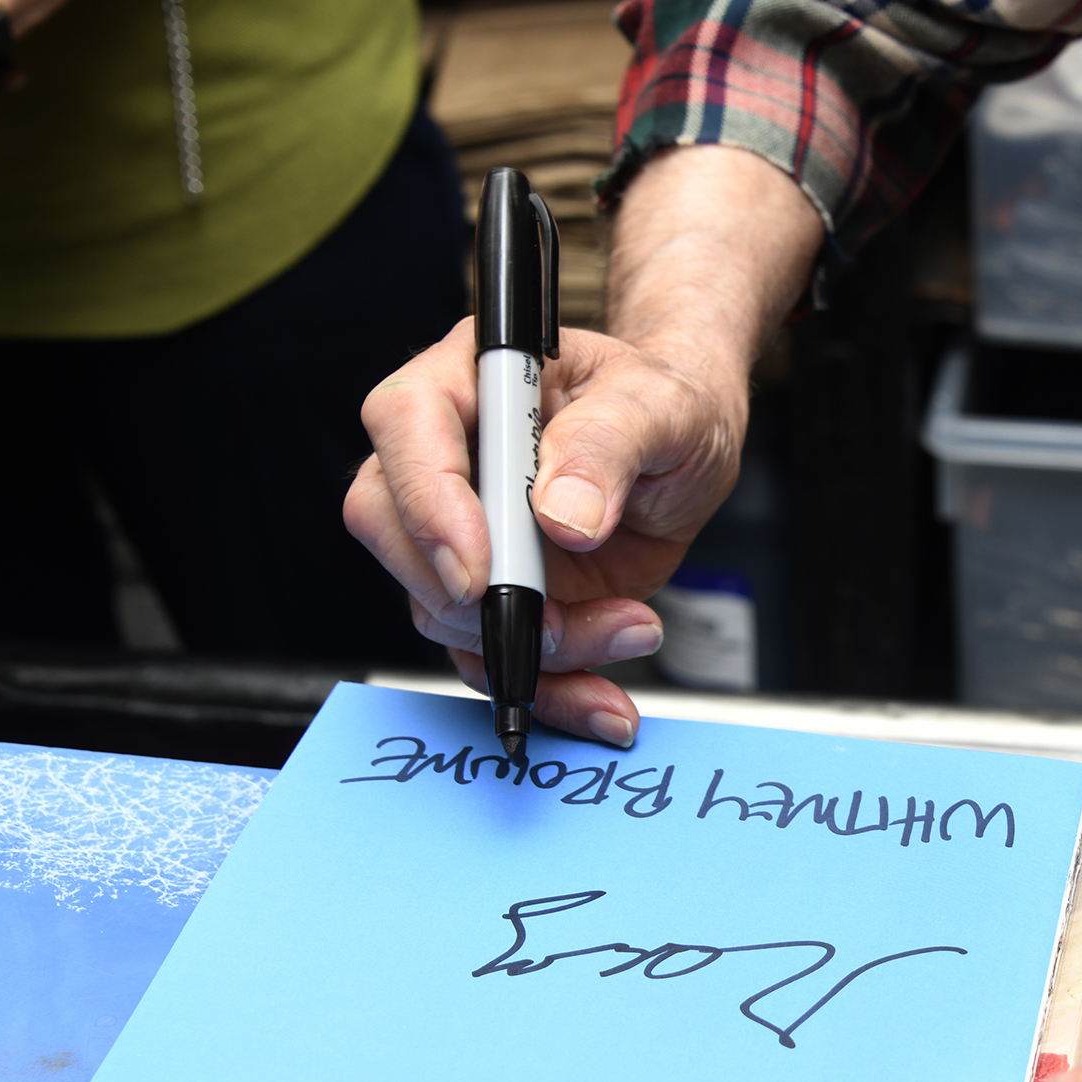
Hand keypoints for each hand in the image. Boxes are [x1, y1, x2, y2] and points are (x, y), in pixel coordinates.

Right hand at [345, 145, 823, 744]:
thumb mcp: (661, 404)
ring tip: (629, 627)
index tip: (481, 569)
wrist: (690, 452)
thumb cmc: (667, 405)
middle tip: (558, 618)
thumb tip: (560, 513)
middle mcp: (448, 458)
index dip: (428, 504)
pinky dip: (547, 690)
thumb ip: (610, 442)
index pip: (406, 426)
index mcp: (470, 380)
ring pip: (443, 610)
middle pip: (392, 530)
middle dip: (472, 596)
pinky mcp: (495, 596)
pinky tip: (602, 701)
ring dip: (531, 647)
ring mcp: (464, 533)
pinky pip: (490, 657)